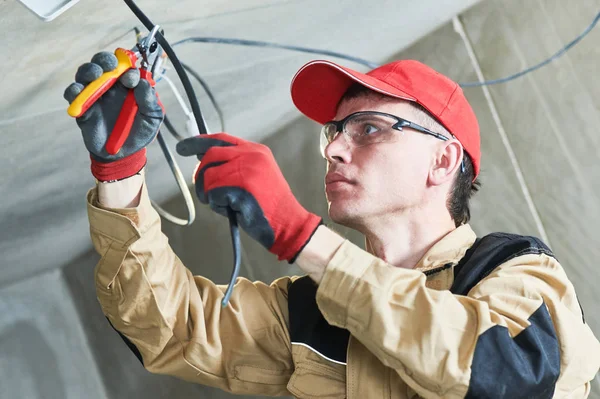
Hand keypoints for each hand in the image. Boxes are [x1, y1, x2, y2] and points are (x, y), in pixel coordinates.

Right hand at [64, 51, 163, 180]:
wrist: (122, 154)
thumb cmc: (139, 132)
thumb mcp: (152, 118)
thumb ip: (150, 101)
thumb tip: (142, 83)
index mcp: (129, 85)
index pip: (126, 66)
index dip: (128, 67)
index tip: (130, 80)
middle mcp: (111, 86)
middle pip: (103, 62)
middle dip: (105, 59)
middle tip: (109, 66)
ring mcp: (95, 95)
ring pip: (86, 73)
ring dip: (89, 70)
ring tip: (95, 75)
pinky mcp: (82, 107)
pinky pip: (73, 94)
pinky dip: (73, 90)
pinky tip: (78, 91)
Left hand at [176, 133, 321, 261]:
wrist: (288, 222)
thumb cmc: (268, 205)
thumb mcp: (255, 175)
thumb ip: (233, 165)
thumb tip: (203, 160)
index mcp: (256, 150)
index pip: (220, 138)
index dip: (199, 142)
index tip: (183, 147)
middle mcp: (251, 155)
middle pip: (210, 156)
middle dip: (201, 175)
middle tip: (206, 193)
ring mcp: (247, 170)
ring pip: (209, 177)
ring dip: (211, 195)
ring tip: (228, 204)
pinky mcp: (241, 188)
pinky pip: (214, 194)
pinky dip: (218, 206)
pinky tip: (234, 210)